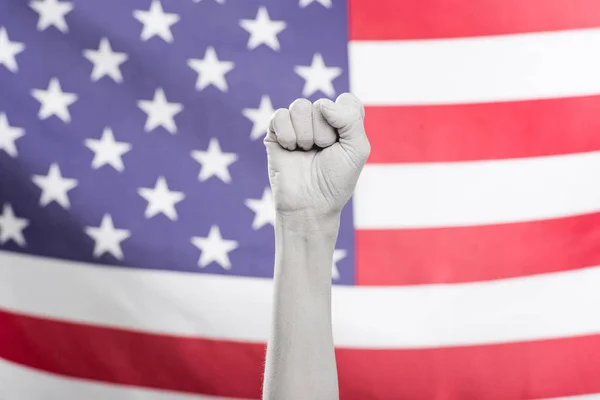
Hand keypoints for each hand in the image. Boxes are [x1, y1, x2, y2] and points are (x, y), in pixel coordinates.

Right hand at [264, 93, 370, 219]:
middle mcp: (320, 120)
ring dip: (305, 135)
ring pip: (299, 106)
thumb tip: (322, 104)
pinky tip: (290, 150)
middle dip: (323, 134)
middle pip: (321, 104)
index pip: (346, 101)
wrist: (309, 205)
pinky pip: (280, 116)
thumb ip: (350, 119)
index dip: (344, 120)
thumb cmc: (335, 181)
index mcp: (342, 123)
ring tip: (305, 152)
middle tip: (321, 153)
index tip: (341, 142)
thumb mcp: (357, 150)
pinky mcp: (276, 132)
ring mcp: (297, 125)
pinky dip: (287, 136)